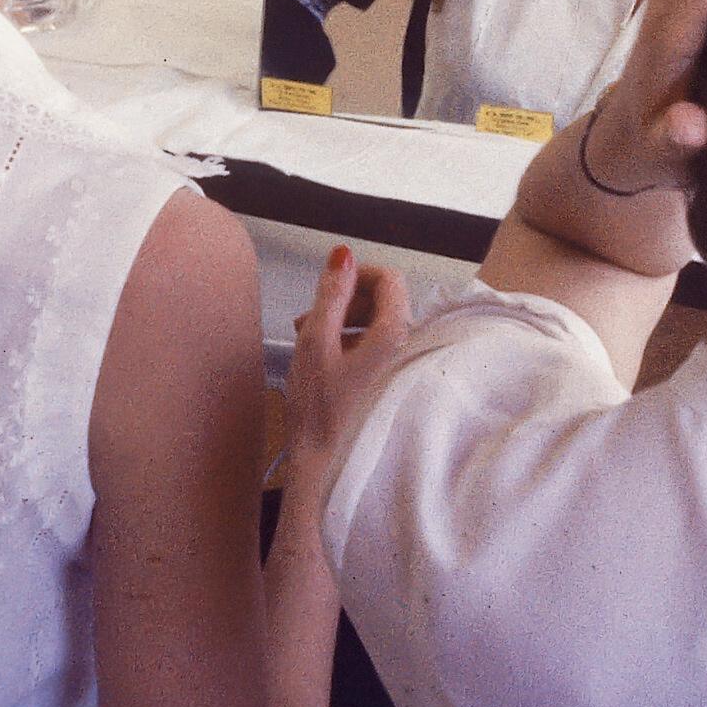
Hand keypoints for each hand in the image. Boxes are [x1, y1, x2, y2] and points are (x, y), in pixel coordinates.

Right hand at [280, 246, 410, 493]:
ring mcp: (391, 358)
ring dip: (340, 315)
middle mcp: (400, 344)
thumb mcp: (315, 340)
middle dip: (346, 297)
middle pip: (382, 296)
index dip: (358, 274)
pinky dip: (343, 333)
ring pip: (372, 315)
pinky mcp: (380, 369)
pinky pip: (367, 336)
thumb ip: (331, 294)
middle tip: (312, 313)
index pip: (390, 278)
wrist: (316, 452)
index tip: (329, 284)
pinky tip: (317, 346)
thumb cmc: (315, 403)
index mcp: (392, 334)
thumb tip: (344, 254)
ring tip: (306, 330)